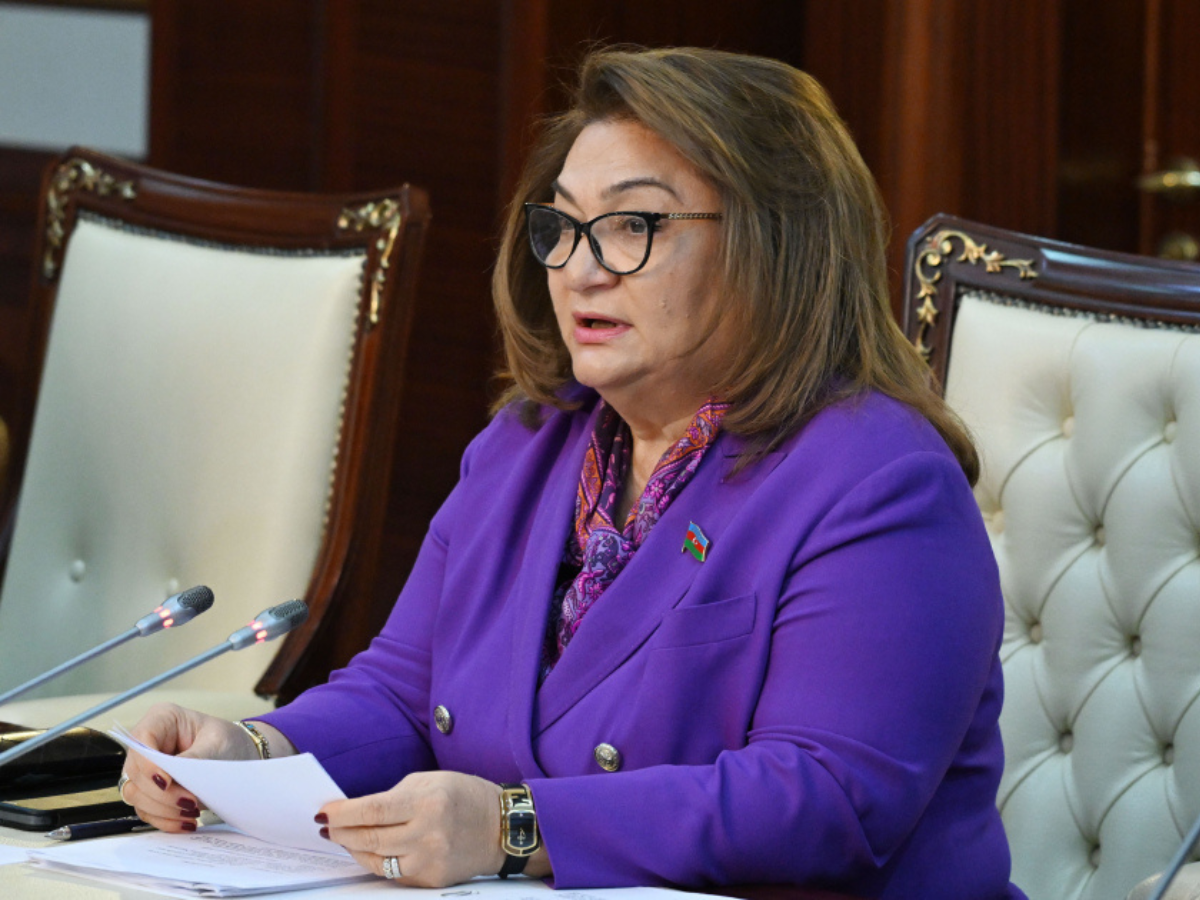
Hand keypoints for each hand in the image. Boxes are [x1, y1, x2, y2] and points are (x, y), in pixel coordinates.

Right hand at [118, 703, 290, 832]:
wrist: (239, 757)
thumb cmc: (229, 742)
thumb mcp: (218, 744)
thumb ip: (195, 760)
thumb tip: (173, 779)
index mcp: (162, 719)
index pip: (141, 740)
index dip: (149, 764)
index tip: (167, 782)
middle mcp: (148, 743)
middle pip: (136, 772)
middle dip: (161, 793)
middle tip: (190, 801)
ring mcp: (146, 768)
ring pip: (136, 794)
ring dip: (162, 809)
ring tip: (192, 812)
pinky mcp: (150, 790)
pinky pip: (146, 810)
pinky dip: (165, 820)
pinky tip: (187, 822)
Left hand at [317, 771, 506, 886]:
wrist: (501, 828)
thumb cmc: (465, 796)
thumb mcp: (432, 781)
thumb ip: (395, 796)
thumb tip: (357, 810)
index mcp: (428, 802)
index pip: (373, 810)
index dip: (343, 813)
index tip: (325, 812)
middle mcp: (428, 833)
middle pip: (369, 838)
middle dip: (341, 833)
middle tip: (327, 827)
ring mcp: (430, 860)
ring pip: (376, 860)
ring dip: (354, 850)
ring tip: (343, 839)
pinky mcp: (432, 879)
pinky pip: (393, 873)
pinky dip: (376, 862)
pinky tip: (369, 851)